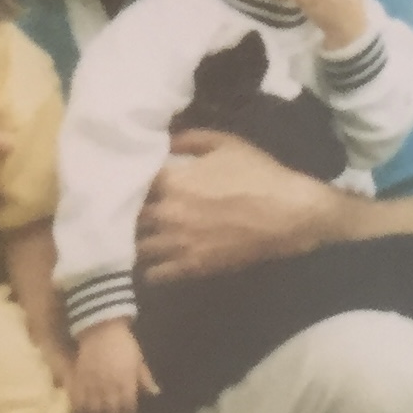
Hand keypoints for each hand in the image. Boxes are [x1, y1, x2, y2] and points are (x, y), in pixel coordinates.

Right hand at [69, 319, 156, 412]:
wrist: (101, 328)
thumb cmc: (123, 343)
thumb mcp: (138, 360)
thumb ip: (144, 378)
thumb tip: (155, 393)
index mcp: (126, 381)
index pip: (128, 407)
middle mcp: (109, 386)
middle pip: (110, 412)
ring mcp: (92, 383)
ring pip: (92, 409)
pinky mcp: (78, 379)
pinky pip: (77, 399)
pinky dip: (79, 408)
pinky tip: (82, 412)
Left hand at [137, 131, 342, 282]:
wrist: (289, 213)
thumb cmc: (258, 174)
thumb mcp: (225, 144)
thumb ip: (188, 139)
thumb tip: (163, 141)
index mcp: (171, 181)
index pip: (130, 182)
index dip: (125, 180)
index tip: (123, 179)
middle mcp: (167, 214)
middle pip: (128, 216)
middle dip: (125, 212)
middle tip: (123, 209)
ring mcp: (178, 243)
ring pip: (137, 247)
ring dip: (132, 241)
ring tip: (130, 237)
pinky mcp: (192, 266)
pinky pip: (156, 273)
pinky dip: (148, 268)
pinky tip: (149, 261)